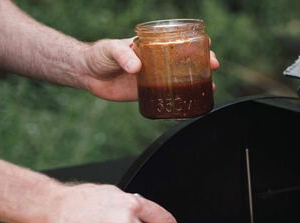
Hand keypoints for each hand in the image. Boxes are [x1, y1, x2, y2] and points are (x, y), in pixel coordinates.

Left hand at [77, 38, 219, 101]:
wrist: (86, 73)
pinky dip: (181, 98)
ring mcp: (154, 76)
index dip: (195, 43)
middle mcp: (157, 60)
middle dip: (203, 62)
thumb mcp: (110, 49)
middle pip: (185, 60)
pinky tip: (191, 102)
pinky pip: (168, 95)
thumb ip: (123, 55)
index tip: (207, 45)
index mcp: (152, 46)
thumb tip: (137, 67)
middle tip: (213, 67)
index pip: (178, 41)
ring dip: (197, 82)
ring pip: (181, 78)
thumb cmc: (98, 54)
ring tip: (211, 87)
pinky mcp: (148, 92)